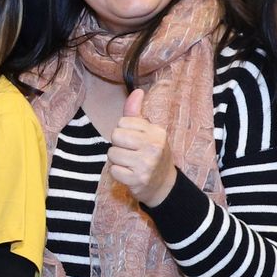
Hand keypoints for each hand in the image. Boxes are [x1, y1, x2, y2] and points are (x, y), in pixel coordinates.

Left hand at [104, 88, 178, 205]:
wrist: (164, 185)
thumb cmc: (152, 154)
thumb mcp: (148, 132)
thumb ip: (137, 113)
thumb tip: (137, 90)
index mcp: (157, 132)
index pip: (123, 122)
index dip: (124, 131)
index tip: (134, 141)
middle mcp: (154, 147)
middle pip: (115, 136)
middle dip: (118, 145)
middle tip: (130, 152)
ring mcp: (146, 164)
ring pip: (112, 154)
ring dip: (117, 160)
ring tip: (130, 163)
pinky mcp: (137, 180)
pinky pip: (113, 170)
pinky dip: (117, 173)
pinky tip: (129, 174)